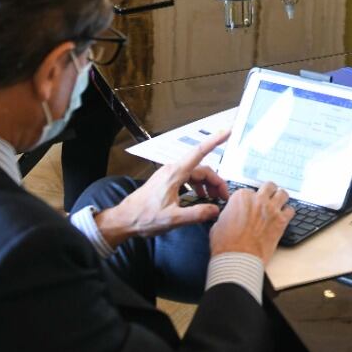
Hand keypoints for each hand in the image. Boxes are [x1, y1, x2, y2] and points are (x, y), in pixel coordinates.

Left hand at [93, 131, 230, 249]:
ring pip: (195, 174)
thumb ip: (196, 214)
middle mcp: (173, 170)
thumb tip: (216, 210)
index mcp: (175, 173)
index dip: (215, 140)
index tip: (228, 131)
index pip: (199, 152)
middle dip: (216, 181)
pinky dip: (197, 187)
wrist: (123, 220)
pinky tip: (200, 199)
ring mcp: (169, 175)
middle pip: (202, 169)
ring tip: (214, 200)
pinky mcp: (166, 182)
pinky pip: (188, 179)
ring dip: (207, 185)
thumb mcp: (173, 219)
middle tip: (224, 198)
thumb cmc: (145, 217)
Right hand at [209, 181, 294, 263]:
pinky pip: (291, 210)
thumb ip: (228, 214)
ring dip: (280, 198)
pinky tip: (283, 217)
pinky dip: (288, 213)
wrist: (238, 258)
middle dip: (268, 191)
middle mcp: (258, 200)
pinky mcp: (281, 221)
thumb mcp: (219, 223)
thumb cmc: (226, 244)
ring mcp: (271, 209)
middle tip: (267, 197)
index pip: (248, 190)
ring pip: (283, 194)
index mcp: (241, 197)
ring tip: (278, 203)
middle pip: (269, 186)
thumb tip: (230, 216)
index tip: (249, 205)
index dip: (249, 199)